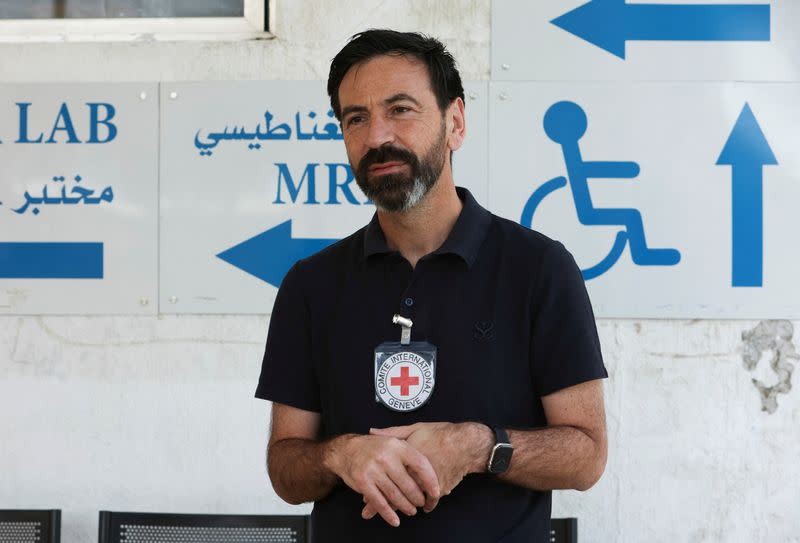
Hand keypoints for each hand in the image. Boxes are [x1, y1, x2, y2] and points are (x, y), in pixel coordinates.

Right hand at [324, 433, 439, 526]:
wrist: (346, 449)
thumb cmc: (374, 447)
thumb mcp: (393, 439)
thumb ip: (411, 448)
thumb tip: (433, 464)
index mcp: (397, 445)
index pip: (421, 464)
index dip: (430, 480)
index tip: (436, 492)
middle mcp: (386, 457)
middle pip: (408, 484)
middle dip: (417, 498)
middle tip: (421, 503)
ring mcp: (373, 469)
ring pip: (395, 495)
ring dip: (405, 507)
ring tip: (411, 510)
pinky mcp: (363, 482)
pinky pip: (379, 502)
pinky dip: (388, 514)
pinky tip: (395, 520)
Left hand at [362, 422, 491, 517]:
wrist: (466, 443)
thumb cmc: (440, 433)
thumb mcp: (415, 428)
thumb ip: (392, 432)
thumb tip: (372, 431)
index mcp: (405, 457)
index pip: (385, 476)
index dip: (373, 488)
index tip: (364, 496)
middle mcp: (414, 472)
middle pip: (394, 492)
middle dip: (380, 504)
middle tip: (368, 512)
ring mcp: (427, 482)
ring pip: (410, 500)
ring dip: (402, 506)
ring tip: (394, 511)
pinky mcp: (440, 488)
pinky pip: (430, 501)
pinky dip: (427, 504)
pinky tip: (424, 507)